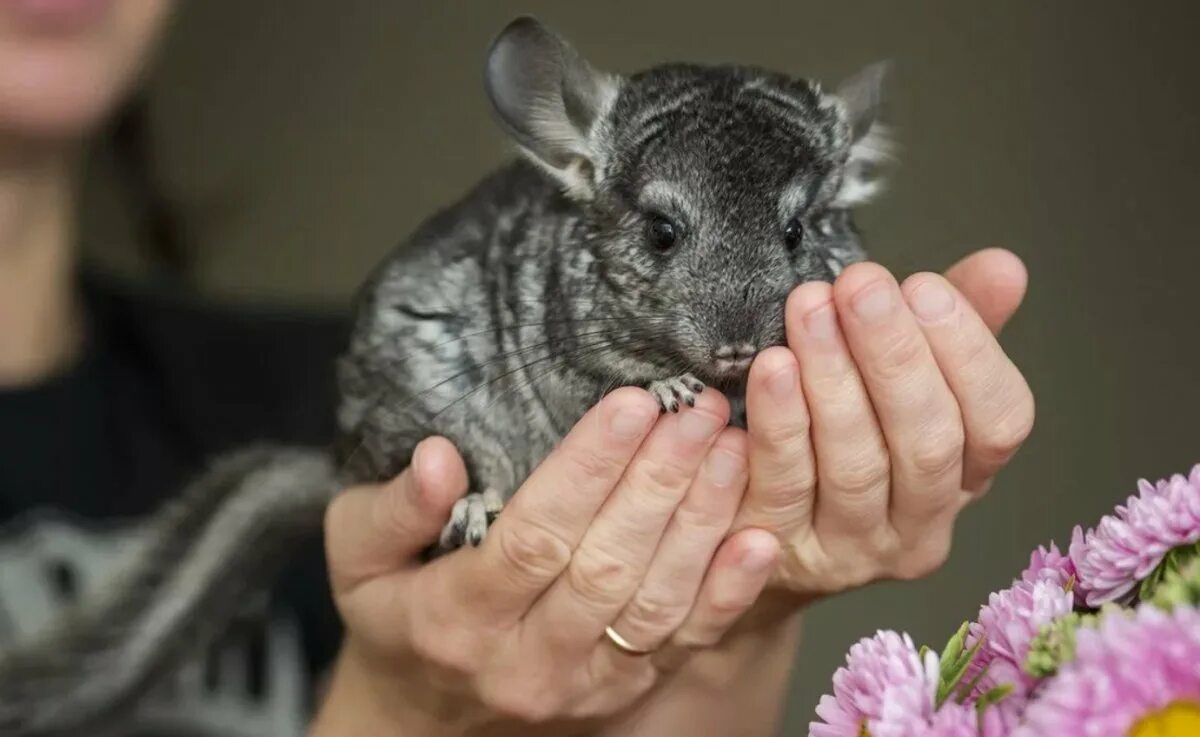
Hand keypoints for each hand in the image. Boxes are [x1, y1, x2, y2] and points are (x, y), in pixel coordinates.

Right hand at [313, 388, 778, 734]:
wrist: (424, 716)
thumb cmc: (393, 612)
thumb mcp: (358, 557)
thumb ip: (391, 510)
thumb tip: (436, 457)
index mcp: (454, 618)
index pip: (534, 538)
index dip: (588, 471)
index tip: (633, 403)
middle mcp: (524, 662)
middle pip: (606, 566)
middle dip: (660, 481)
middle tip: (699, 410)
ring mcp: (581, 684)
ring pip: (655, 603)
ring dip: (702, 522)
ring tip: (731, 447)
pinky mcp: (623, 691)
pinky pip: (684, 644)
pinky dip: (727, 594)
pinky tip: (760, 538)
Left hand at [735, 248, 1033, 603]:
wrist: (754, 528)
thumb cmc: (844, 434)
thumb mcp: (905, 376)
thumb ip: (956, 323)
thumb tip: (1004, 267)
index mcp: (968, 476)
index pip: (999, 422)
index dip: (969, 353)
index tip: (924, 286)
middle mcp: (921, 525)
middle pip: (928, 444)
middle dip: (894, 356)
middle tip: (860, 286)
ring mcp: (853, 548)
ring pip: (856, 466)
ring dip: (832, 379)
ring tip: (809, 308)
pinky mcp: (783, 552)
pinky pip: (785, 484)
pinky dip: (780, 424)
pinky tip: (771, 368)